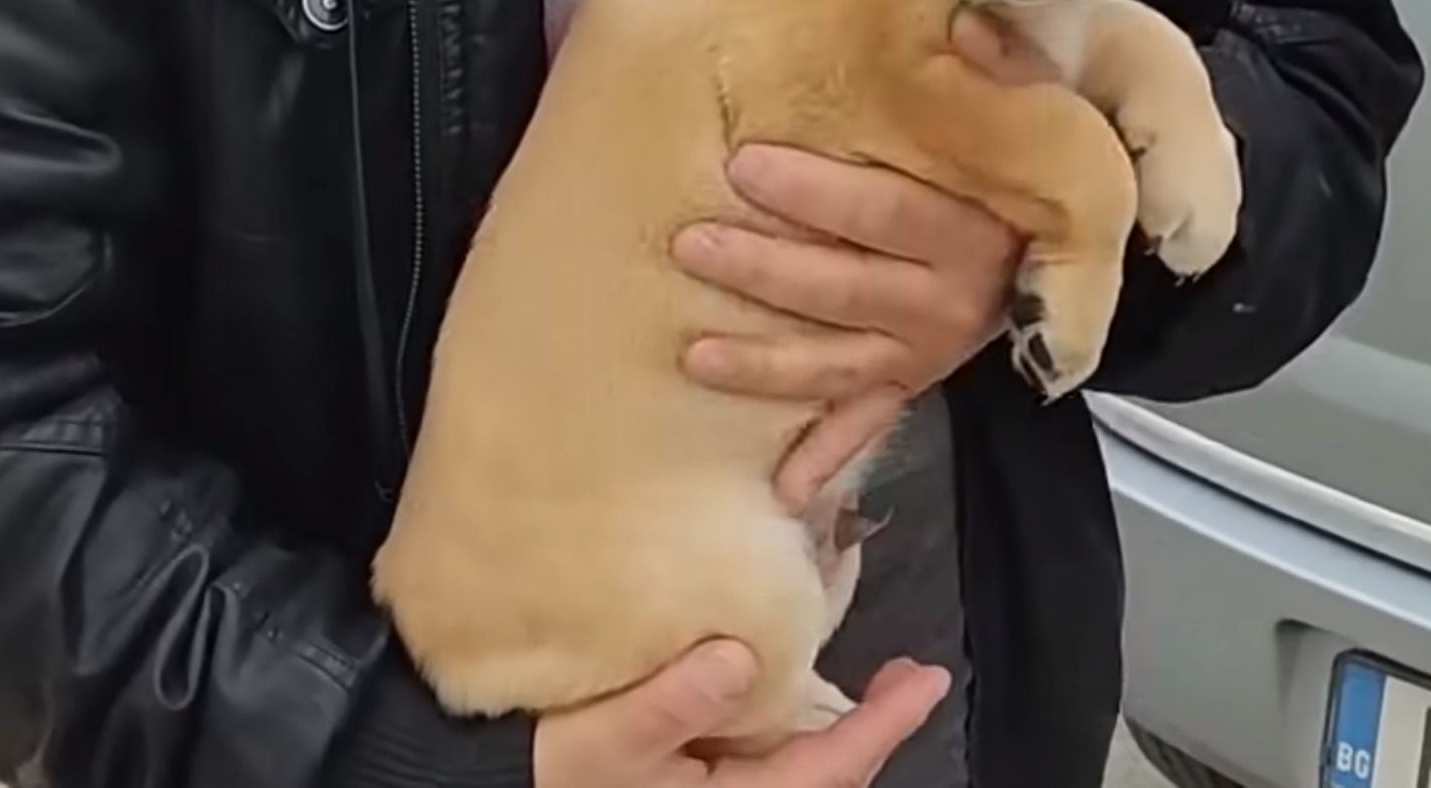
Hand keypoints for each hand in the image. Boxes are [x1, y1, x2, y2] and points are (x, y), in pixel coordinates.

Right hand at [534, 639, 950, 787]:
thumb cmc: (555, 772)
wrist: (502, 787)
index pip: (831, 765)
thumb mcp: (606, 740)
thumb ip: (672, 701)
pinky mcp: (702, 781)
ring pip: (802, 768)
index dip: (883, 723)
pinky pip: (768, 759)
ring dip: (837, 730)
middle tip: (907, 676)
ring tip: (872, 685)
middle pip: (828, 774)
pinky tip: (791, 693)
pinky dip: (792, 725)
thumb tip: (741, 656)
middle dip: (871, 729)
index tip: (928, 680)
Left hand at [673, 11, 1051, 509]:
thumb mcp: (1020, 98)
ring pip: (837, 362)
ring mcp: (928, 350)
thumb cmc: (1006, 154)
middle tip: (691, 241)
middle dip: (767, 269)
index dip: (818, 193)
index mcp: (976, 231)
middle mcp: (957, 300)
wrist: (1057, 238)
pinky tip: (776, 483)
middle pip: (849, 288)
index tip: (744, 163)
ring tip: (692, 355)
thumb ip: (1000, 59)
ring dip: (765, 364)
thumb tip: (967, 23)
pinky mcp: (910, 382)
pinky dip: (820, 455)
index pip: (889, 212)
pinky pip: (861, 423)